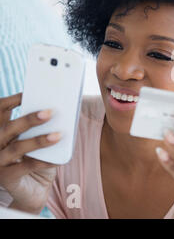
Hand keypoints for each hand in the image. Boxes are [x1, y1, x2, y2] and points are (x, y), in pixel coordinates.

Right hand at [0, 93, 61, 213]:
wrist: (30, 189)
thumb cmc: (34, 157)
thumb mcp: (34, 138)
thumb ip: (37, 126)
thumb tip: (56, 110)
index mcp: (0, 130)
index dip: (11, 101)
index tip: (28, 93)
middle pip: (8, 128)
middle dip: (28, 119)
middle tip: (49, 112)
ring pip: (17, 148)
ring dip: (39, 140)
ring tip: (58, 135)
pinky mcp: (6, 177)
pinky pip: (26, 167)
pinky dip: (44, 161)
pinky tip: (58, 158)